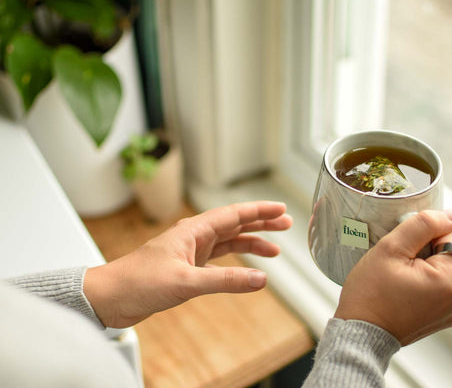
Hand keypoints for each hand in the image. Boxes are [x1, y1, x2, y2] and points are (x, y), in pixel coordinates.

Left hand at [84, 201, 292, 327]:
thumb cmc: (137, 282)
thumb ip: (225, 280)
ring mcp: (191, 252)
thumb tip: (260, 279)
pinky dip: (236, 262)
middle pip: (235, 224)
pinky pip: (219, 260)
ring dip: (251, 242)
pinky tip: (247, 268)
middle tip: (285, 224)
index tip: (280, 209)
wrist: (109, 298)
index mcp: (193, 230)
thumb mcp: (185, 281)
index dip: (259, 211)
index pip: (234, 214)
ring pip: (229, 242)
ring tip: (275, 249)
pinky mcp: (187, 268)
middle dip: (260, 223)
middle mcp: (194, 237)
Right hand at [334, 209, 451, 345]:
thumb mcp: (391, 249)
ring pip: (445, 268)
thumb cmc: (370, 293)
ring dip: (426, 266)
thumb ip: (423, 225)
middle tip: (398, 264)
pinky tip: (405, 289)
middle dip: (426, 251)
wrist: (360, 333)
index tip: (403, 249)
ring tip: (400, 278)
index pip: (450, 236)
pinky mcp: (446, 317)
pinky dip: (426, 282)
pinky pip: (441, 287)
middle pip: (449, 253)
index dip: (424, 235)